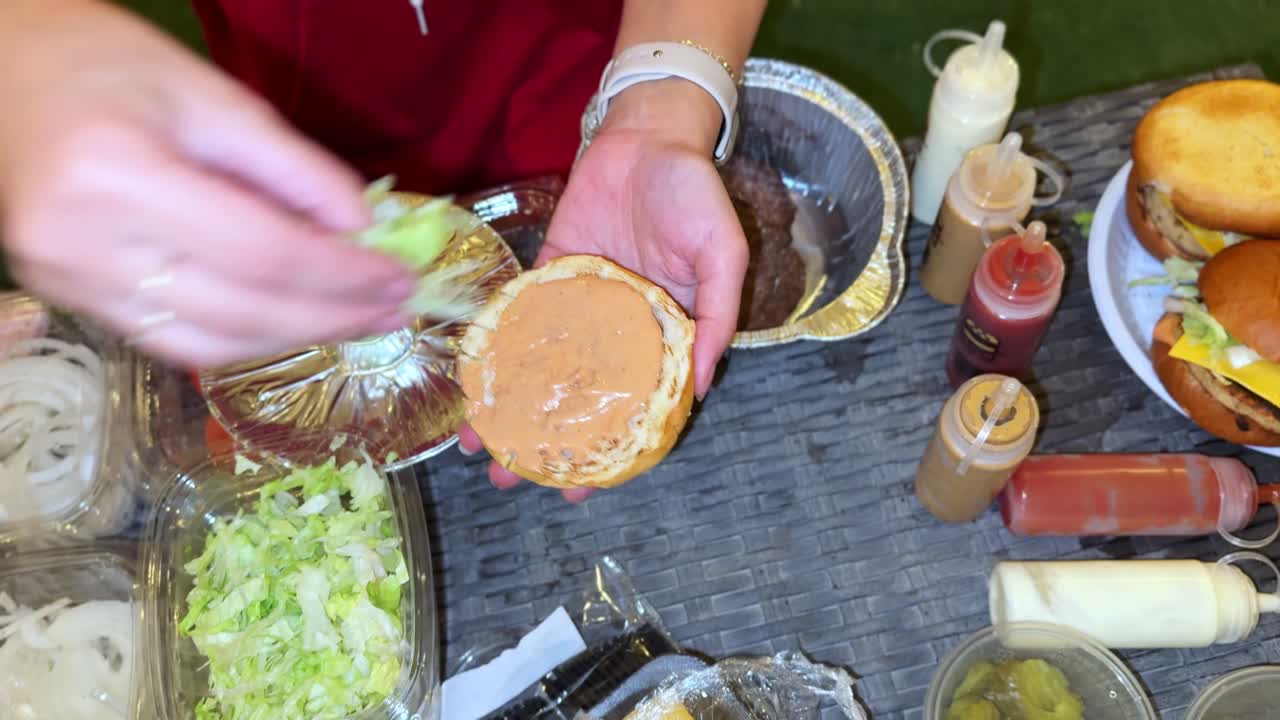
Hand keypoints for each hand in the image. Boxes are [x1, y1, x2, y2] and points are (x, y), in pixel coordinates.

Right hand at [0, 0, 415, 367]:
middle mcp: (84, 244)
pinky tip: (292, 321)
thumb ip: (294, 168)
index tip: (399, 277)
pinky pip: (174, 339)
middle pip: (241, 308)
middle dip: (332, 316)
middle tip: (395, 310)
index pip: (262, 252)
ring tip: (358, 322)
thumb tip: (365, 229)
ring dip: (294, 337)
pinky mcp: (70, 299)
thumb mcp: (210, 94)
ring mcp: (70, 282)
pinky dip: (243, 336)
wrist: (0, 69)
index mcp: (117, 176)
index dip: (342, 275)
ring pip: (210, 341)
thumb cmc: (103, 62)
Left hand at [459, 79, 747, 501]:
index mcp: (664, 335)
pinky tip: (473, 379)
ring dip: (511, 405)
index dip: (610, 450)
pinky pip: (519, 317)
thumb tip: (701, 385)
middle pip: (578, 396)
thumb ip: (716, 316)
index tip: (584, 489)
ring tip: (480, 445)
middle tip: (514, 479)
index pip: (633, 407)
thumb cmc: (694, 194)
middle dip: (546, 439)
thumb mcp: (724, 255)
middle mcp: (618, 329)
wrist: (647, 136)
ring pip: (541, 366)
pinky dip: (496, 348)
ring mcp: (580, 304)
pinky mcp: (549, 273)